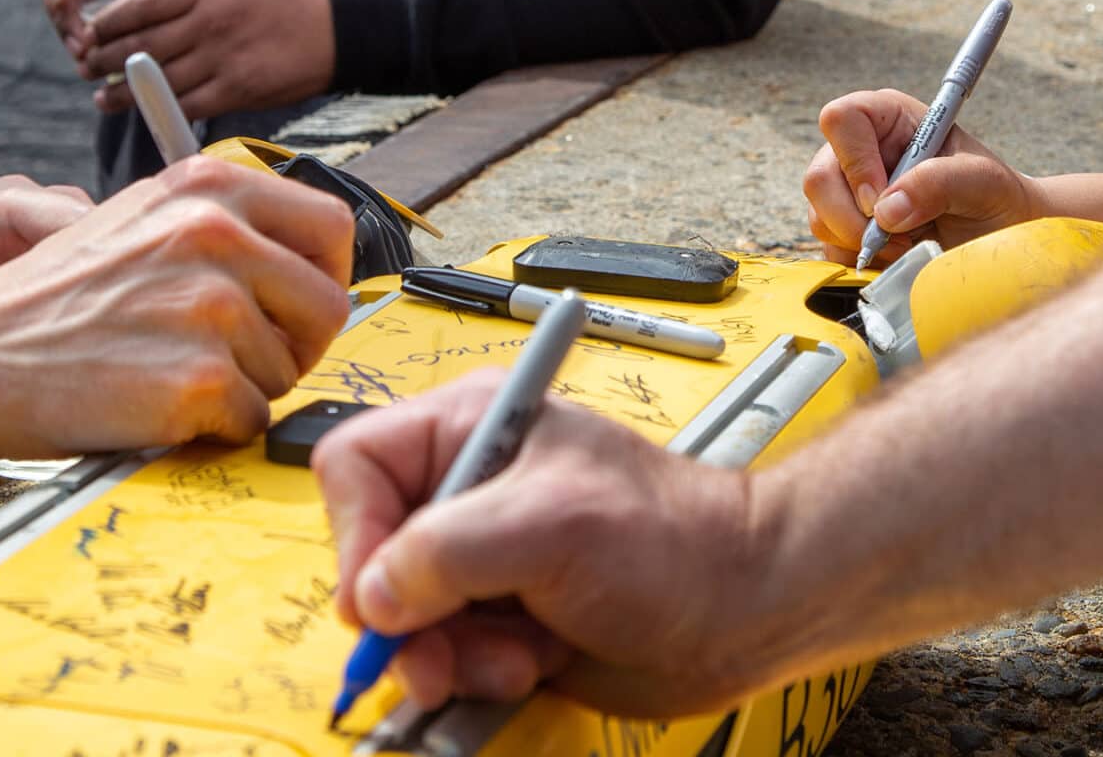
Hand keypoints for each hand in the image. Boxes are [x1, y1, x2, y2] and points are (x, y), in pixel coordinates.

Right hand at [0, 158, 355, 457]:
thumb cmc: (54, 298)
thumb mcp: (144, 219)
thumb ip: (226, 224)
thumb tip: (308, 260)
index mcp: (209, 186)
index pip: (331, 228)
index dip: (322, 277)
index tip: (297, 305)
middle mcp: (217, 234)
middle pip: (328, 307)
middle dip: (296, 345)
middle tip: (238, 359)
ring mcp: (210, 308)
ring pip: (289, 371)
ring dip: (244, 388)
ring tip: (168, 371)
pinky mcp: (197, 380)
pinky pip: (252, 420)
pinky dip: (213, 427)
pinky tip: (156, 405)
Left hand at [79, 0, 336, 121]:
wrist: (343, 23)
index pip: (141, 4)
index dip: (108, 22)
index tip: (90, 32)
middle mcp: (210, 20)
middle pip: (142, 44)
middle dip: (105, 59)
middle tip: (86, 67)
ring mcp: (224, 56)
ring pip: (160, 80)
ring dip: (125, 94)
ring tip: (103, 98)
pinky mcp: (240, 88)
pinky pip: (191, 104)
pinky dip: (165, 112)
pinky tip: (147, 113)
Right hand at [318, 372, 777, 717]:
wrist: (745, 610)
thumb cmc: (677, 540)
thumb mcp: (550, 526)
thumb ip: (446, 552)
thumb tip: (373, 593)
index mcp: (473, 428)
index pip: (357, 466)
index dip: (359, 534)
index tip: (388, 591)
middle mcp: (470, 490)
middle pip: (371, 555)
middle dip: (406, 615)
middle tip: (440, 650)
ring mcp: (486, 559)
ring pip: (403, 619)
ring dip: (447, 655)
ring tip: (509, 658)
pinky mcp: (503, 617)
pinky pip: (446, 655)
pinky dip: (477, 673)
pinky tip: (529, 664)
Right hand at [803, 88, 1044, 264]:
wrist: (999, 236)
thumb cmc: (995, 197)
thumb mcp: (983, 181)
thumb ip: (940, 183)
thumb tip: (887, 211)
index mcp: (889, 119)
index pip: (841, 120)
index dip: (855, 162)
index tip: (882, 201)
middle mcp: (861, 150)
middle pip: (818, 178)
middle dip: (853, 218)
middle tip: (898, 235)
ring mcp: (849, 191)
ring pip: (819, 217)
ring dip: (861, 243)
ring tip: (908, 244)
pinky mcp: (848, 228)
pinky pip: (830, 247)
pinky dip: (860, 261)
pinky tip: (897, 256)